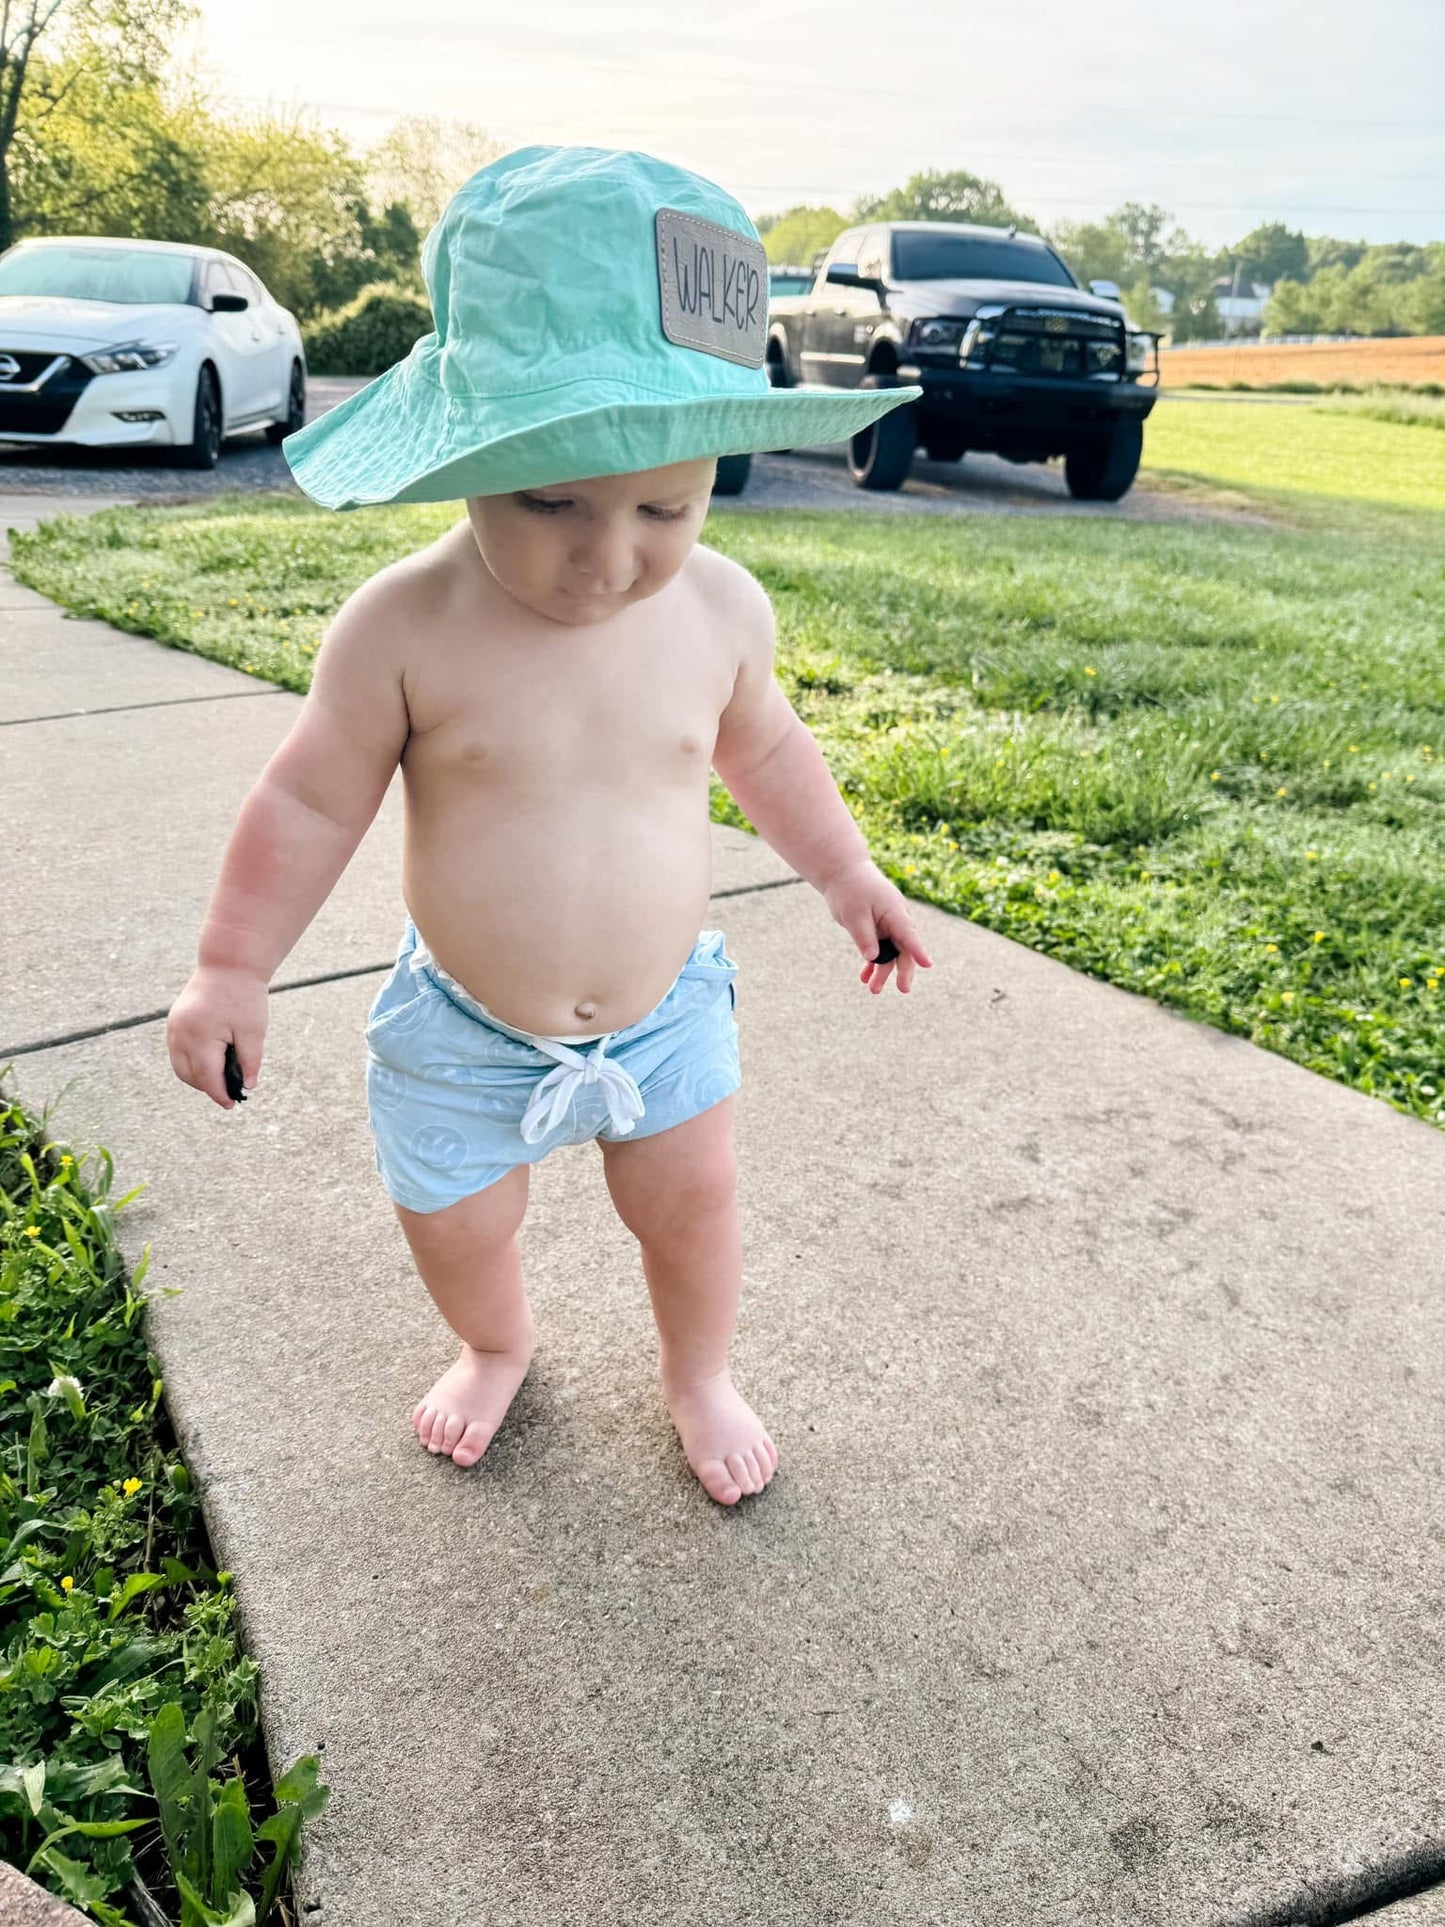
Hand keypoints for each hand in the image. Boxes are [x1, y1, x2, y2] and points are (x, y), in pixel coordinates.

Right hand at [167, 966, 268, 1108]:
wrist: (229, 963)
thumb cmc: (245, 996)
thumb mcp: (253, 1030)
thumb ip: (250, 1061)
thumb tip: (248, 1087)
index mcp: (200, 1037)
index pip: (207, 1077)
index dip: (219, 1094)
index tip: (231, 1105)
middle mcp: (181, 1034)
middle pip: (189, 1075)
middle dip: (208, 1087)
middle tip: (228, 1092)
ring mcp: (174, 1027)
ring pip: (180, 1066)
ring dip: (197, 1076)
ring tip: (220, 1079)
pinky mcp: (174, 1021)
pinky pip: (177, 1051)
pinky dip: (191, 1061)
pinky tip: (210, 1062)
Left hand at [822, 859, 933, 994]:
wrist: (843, 872)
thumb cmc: (850, 889)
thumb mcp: (854, 915)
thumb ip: (864, 937)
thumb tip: (874, 958)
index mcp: (895, 912)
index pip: (909, 935)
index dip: (918, 951)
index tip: (928, 964)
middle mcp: (895, 920)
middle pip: (903, 949)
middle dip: (903, 970)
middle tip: (903, 989)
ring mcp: (887, 925)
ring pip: (890, 952)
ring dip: (882, 971)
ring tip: (873, 990)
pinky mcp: (878, 928)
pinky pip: (879, 948)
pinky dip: (872, 962)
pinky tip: (864, 977)